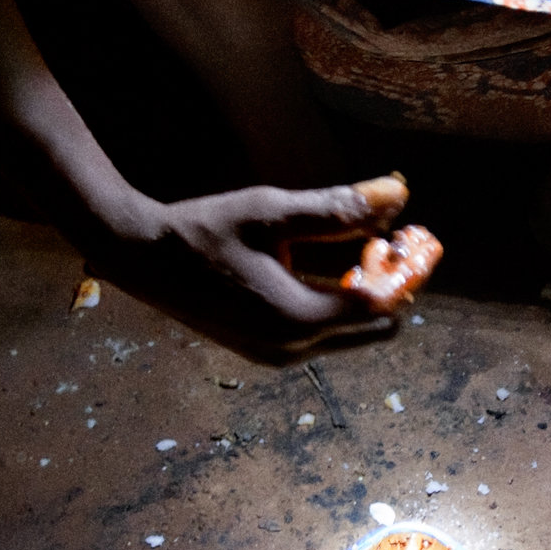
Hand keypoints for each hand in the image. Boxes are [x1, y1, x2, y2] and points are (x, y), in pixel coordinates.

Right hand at [94, 181, 392, 347]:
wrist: (142, 260)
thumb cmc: (203, 230)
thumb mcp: (271, 212)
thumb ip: (337, 208)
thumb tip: (397, 195)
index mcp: (297, 318)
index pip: (383, 305)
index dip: (405, 270)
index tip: (408, 232)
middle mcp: (293, 348)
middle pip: (377, 328)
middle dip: (392, 286)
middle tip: (388, 239)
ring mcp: (279, 354)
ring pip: (353, 333)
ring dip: (366, 294)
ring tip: (361, 247)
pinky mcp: (267, 350)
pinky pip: (325, 333)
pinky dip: (338, 304)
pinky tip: (328, 267)